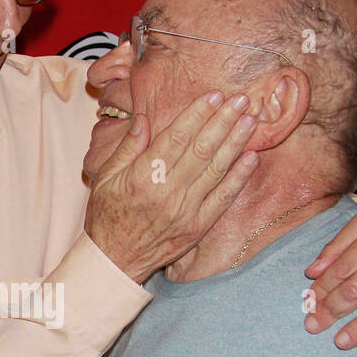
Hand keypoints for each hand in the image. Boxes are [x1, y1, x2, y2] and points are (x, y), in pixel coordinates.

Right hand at [84, 92, 259, 282]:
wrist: (114, 261)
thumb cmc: (106, 216)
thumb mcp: (105, 178)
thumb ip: (127, 148)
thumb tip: (143, 119)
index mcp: (143, 176)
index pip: (177, 137)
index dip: (198, 114)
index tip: (214, 95)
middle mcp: (167, 192)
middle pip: (202, 149)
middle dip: (224, 121)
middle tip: (241, 99)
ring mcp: (186, 211)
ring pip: (216, 170)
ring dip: (236, 143)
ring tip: (251, 120)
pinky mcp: (198, 227)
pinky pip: (223, 198)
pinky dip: (239, 177)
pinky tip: (251, 157)